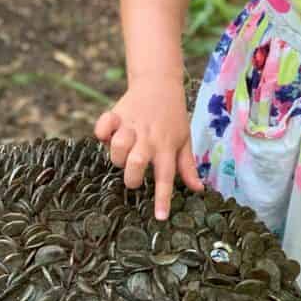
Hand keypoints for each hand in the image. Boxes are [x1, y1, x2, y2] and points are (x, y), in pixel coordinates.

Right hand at [94, 80, 202, 220]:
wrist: (160, 83)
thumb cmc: (173, 116)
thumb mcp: (184, 139)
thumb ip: (187, 166)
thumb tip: (198, 190)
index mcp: (166, 147)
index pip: (166, 177)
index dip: (162, 198)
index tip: (159, 217)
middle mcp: (148, 139)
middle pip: (136, 163)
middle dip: (131, 177)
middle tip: (133, 176)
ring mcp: (131, 126)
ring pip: (118, 147)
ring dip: (117, 156)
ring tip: (123, 153)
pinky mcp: (116, 115)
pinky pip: (102, 126)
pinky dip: (102, 132)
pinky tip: (107, 133)